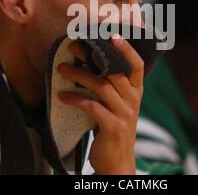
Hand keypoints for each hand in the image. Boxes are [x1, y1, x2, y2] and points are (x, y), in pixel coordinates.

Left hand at [57, 34, 143, 174]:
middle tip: (73, 48)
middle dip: (92, 57)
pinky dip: (74, 99)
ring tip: (61, 69)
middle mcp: (133, 100)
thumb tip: (89, 64)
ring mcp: (125, 113)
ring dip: (78, 75)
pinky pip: (91, 106)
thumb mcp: (117, 106)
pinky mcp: (113, 126)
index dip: (127, 49)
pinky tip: (61, 96)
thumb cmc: (113, 128)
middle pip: (113, 71)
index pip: (137, 65)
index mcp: (136, 92)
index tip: (112, 35)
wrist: (117, 162)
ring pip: (101, 86)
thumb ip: (111, 88)